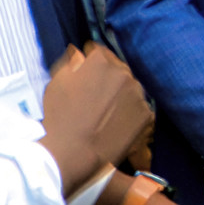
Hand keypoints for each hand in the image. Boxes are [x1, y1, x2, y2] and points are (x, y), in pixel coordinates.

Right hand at [40, 45, 153, 191]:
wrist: (72, 152)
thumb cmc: (59, 117)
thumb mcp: (57, 82)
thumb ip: (72, 62)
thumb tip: (81, 53)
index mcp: (101, 61)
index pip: (99, 52)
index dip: (91, 61)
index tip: (87, 70)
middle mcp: (123, 73)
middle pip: (118, 69)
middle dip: (108, 78)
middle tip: (95, 96)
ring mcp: (137, 94)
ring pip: (130, 88)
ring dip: (121, 94)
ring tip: (105, 112)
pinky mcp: (146, 114)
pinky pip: (138, 108)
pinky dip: (130, 112)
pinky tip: (115, 123)